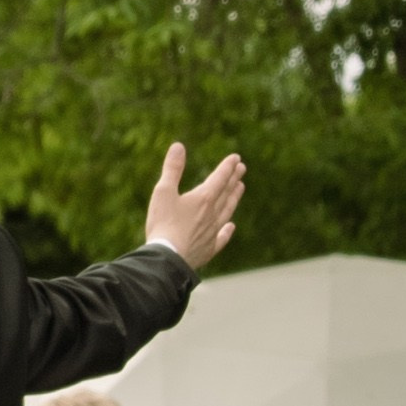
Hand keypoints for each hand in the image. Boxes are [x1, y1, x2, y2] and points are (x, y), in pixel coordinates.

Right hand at [145, 141, 244, 270]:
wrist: (167, 259)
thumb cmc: (163, 224)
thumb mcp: (163, 192)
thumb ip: (172, 169)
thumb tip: (178, 146)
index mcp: (203, 198)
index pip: (220, 178)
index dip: (228, 167)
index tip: (236, 158)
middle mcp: (212, 214)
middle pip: (227, 193)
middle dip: (234, 179)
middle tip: (242, 169)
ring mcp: (212, 232)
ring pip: (227, 211)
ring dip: (234, 198)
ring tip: (240, 189)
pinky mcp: (208, 248)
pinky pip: (221, 237)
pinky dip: (227, 230)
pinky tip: (230, 227)